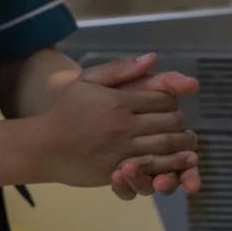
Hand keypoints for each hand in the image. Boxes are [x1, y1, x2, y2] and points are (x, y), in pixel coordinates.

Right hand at [30, 55, 196, 187]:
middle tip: (184, 128)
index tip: (172, 106)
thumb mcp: (89, 81)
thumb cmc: (67, 110)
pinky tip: (175, 166)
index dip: (173, 102)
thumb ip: (121, 69)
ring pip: (165, 146)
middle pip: (169, 123)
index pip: (162, 99)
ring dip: (182, 146)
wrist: (43, 146)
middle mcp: (122, 125)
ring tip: (188, 148)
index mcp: (118, 100)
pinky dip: (169, 167)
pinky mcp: (116, 171)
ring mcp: (119, 150)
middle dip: (181, 125)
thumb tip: (153, 59)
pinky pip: (151, 168)